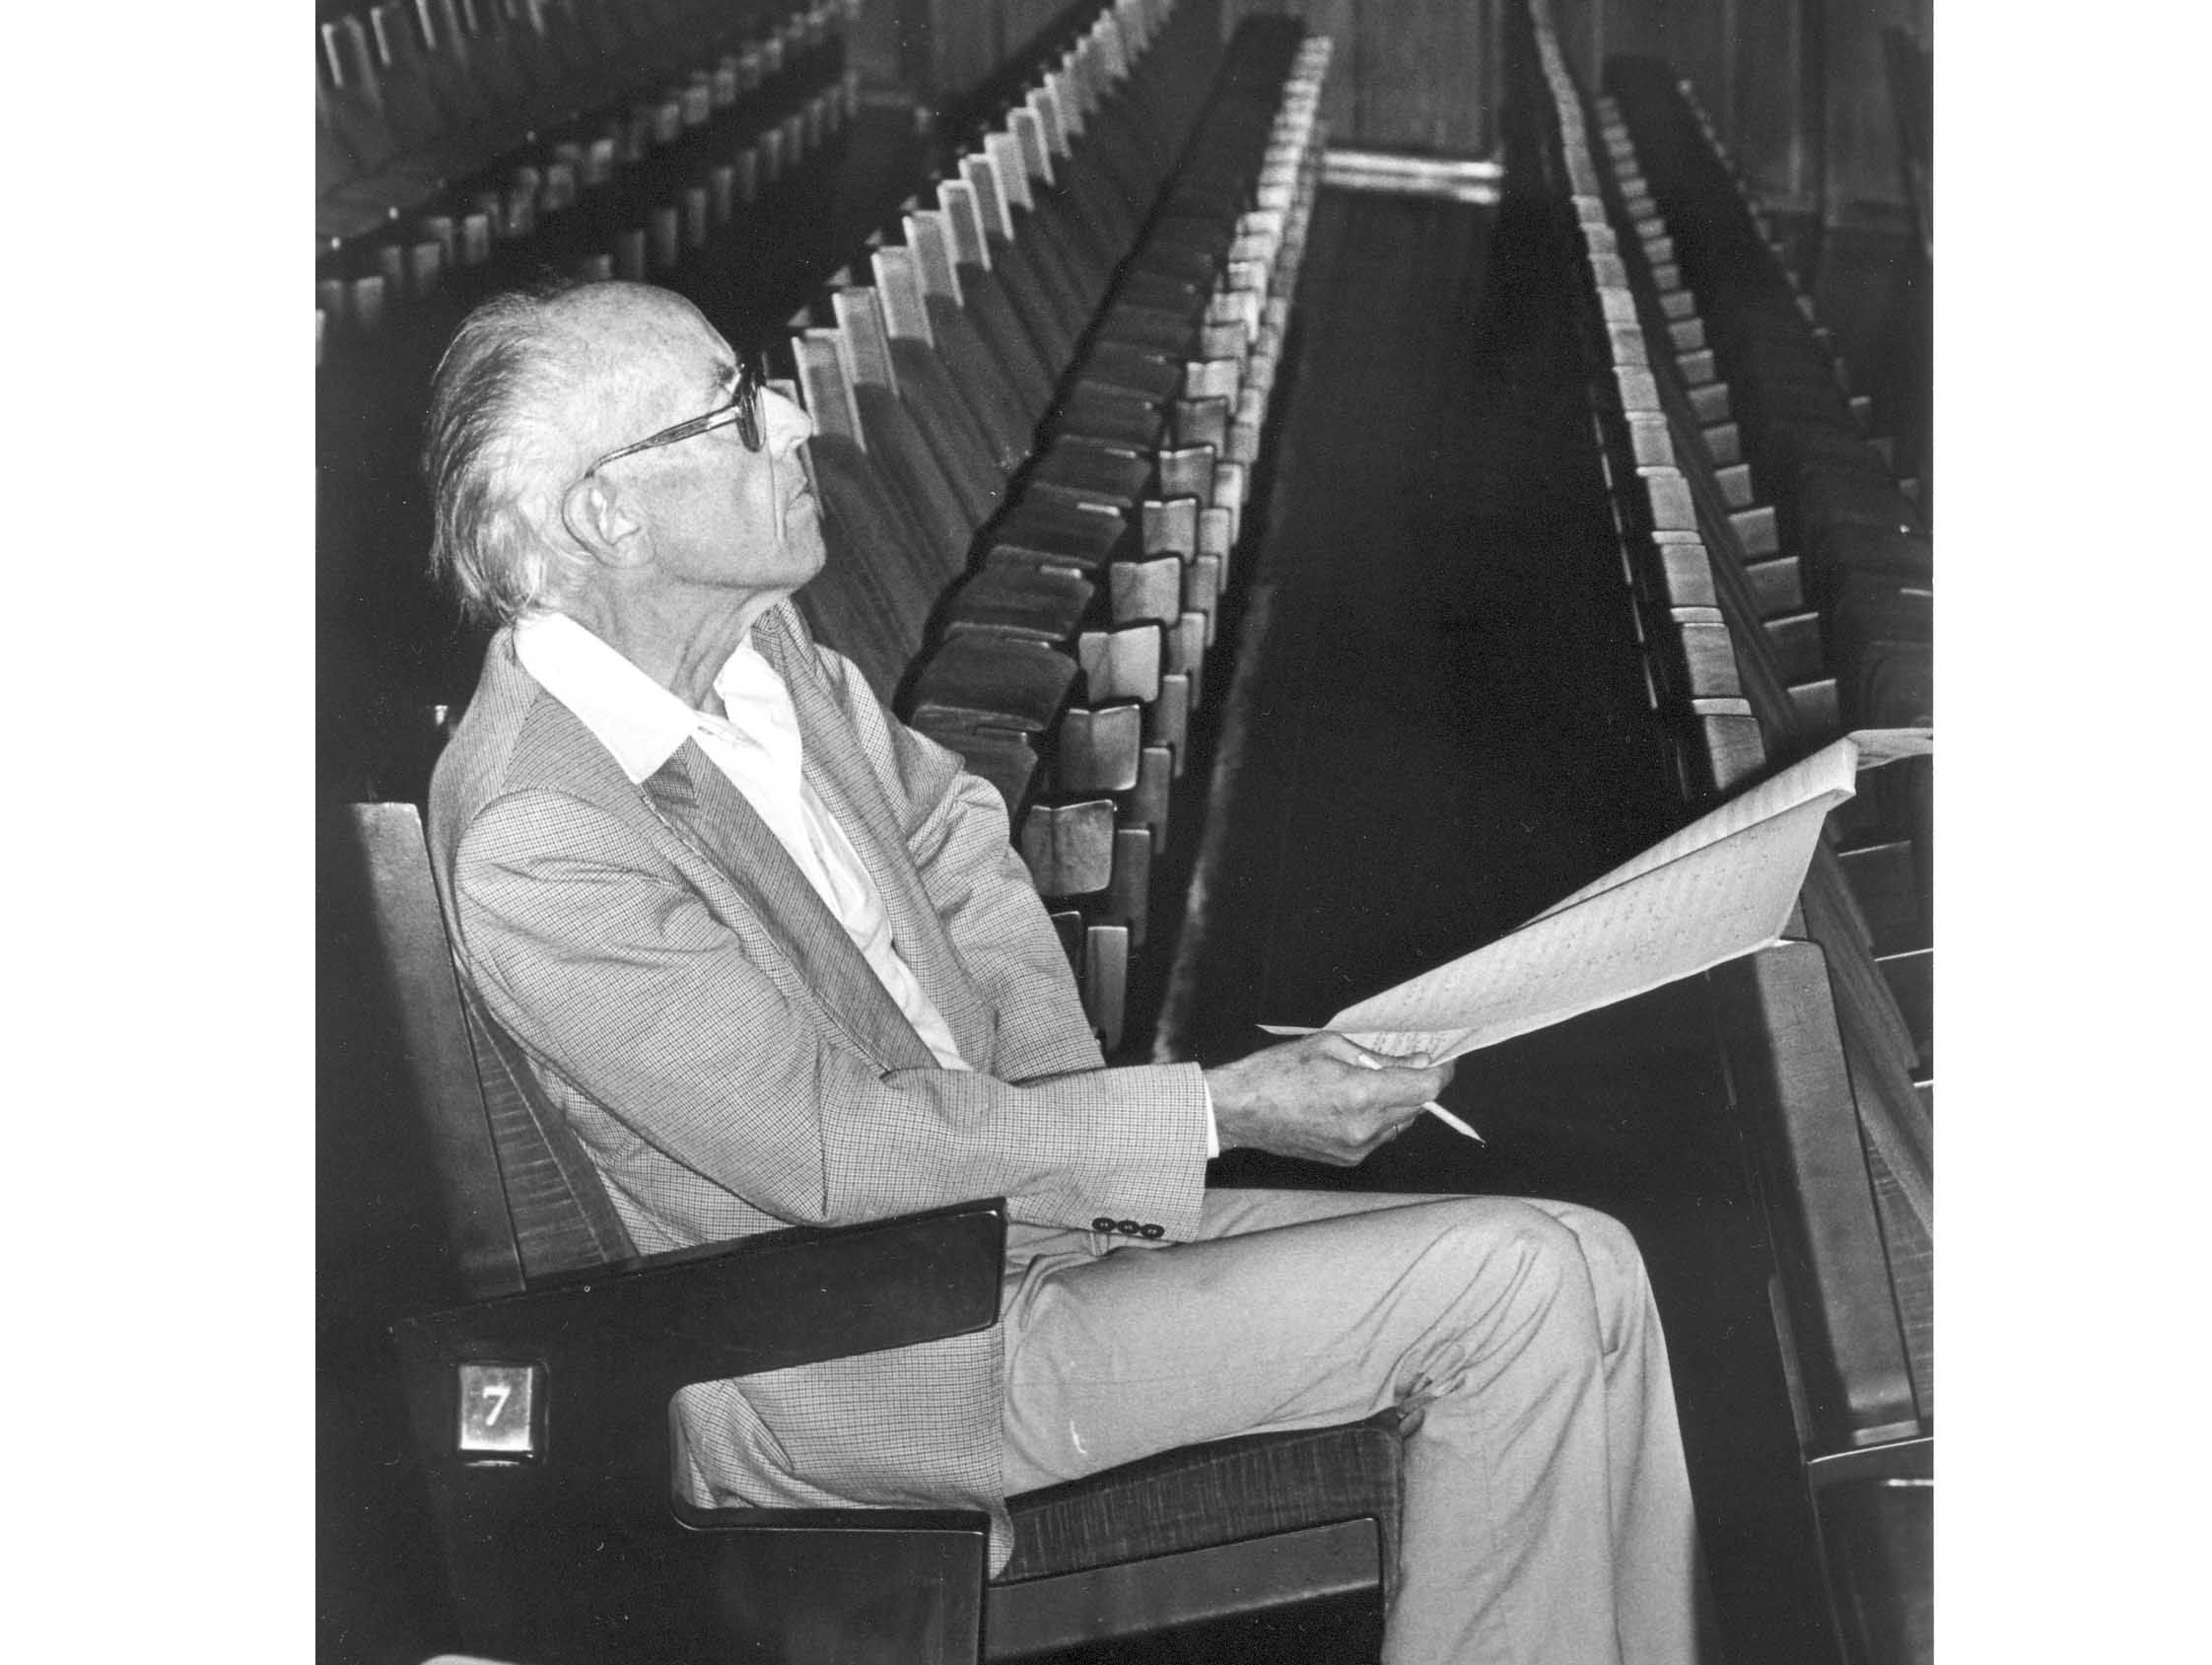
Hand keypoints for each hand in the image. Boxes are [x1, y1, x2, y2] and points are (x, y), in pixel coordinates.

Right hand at [1203, 1034, 1457, 1166]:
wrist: (1238, 1111)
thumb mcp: (1330, 1045)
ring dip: (1397, 1101)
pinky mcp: (1347, 1159)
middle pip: (1416, 1106)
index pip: (1425, 1087)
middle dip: (1417, 1083)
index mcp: (1361, 1094)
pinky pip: (1379, 1136)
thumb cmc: (1276, 1072)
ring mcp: (1356, 1148)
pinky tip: (1352, 1101)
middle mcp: (1364, 1128)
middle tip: (1407, 1061)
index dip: (1440, 1071)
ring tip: (1371, 1081)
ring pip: (1400, 1123)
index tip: (1442, 1059)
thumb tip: (1415, 1061)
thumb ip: (1379, 1056)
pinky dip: (1377, 1118)